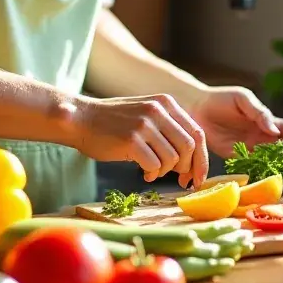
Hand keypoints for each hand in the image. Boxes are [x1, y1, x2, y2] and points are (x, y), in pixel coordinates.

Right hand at [71, 94, 209, 188]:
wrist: (81, 119)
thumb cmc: (114, 122)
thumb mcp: (146, 114)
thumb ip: (169, 128)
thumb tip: (193, 160)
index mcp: (166, 103)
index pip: (197, 133)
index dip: (201, 158)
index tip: (198, 177)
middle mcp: (158, 110)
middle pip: (189, 147)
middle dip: (187, 168)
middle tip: (178, 179)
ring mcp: (144, 124)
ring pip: (172, 159)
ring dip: (165, 171)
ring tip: (151, 170)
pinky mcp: (131, 140)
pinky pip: (154, 166)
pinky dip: (152, 174)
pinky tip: (143, 171)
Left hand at [186, 86, 282, 162]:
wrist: (197, 107)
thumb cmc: (222, 98)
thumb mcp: (244, 99)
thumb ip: (259, 113)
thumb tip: (275, 131)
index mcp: (266, 120)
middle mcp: (260, 136)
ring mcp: (249, 147)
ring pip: (268, 159)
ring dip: (278, 166)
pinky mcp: (235, 156)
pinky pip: (250, 165)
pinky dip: (259, 171)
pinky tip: (266, 176)